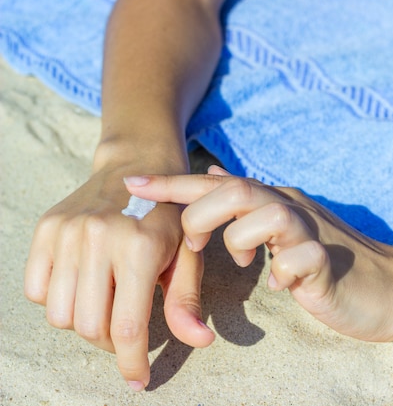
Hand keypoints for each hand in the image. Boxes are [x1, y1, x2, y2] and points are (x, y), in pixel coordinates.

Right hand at [24, 166, 214, 390]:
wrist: (136, 168)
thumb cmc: (169, 219)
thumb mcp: (187, 255)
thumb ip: (186, 301)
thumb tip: (199, 342)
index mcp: (141, 247)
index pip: (129, 326)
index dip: (132, 363)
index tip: (138, 380)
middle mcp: (99, 238)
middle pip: (91, 327)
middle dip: (111, 343)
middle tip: (126, 331)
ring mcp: (67, 232)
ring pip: (61, 315)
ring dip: (84, 324)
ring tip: (106, 306)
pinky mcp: (45, 229)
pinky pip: (36, 291)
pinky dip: (59, 301)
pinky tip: (83, 286)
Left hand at [125, 166, 392, 341]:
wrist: (391, 287)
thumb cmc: (330, 261)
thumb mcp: (283, 228)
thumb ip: (248, 204)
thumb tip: (214, 175)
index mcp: (274, 203)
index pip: (217, 184)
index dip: (173, 184)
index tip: (131, 183)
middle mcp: (291, 210)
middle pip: (237, 190)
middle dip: (204, 215)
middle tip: (198, 246)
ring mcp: (312, 235)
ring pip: (267, 215)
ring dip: (243, 240)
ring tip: (247, 264)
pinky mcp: (329, 266)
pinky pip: (300, 259)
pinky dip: (283, 273)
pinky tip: (284, 286)